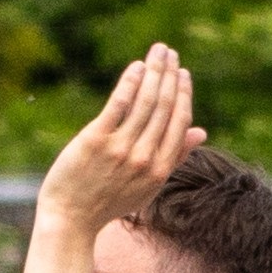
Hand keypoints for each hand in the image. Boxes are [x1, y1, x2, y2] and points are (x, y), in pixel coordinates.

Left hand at [45, 40, 199, 233]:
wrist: (70, 220)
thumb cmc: (107, 202)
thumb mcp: (147, 185)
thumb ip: (174, 157)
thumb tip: (201, 132)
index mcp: (160, 169)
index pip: (179, 123)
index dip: (183, 95)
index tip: (182, 73)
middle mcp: (145, 158)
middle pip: (164, 107)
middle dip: (170, 75)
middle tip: (169, 53)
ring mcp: (121, 149)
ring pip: (146, 102)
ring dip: (154, 72)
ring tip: (158, 52)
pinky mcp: (96, 140)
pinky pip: (119, 105)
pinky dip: (130, 82)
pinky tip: (137, 67)